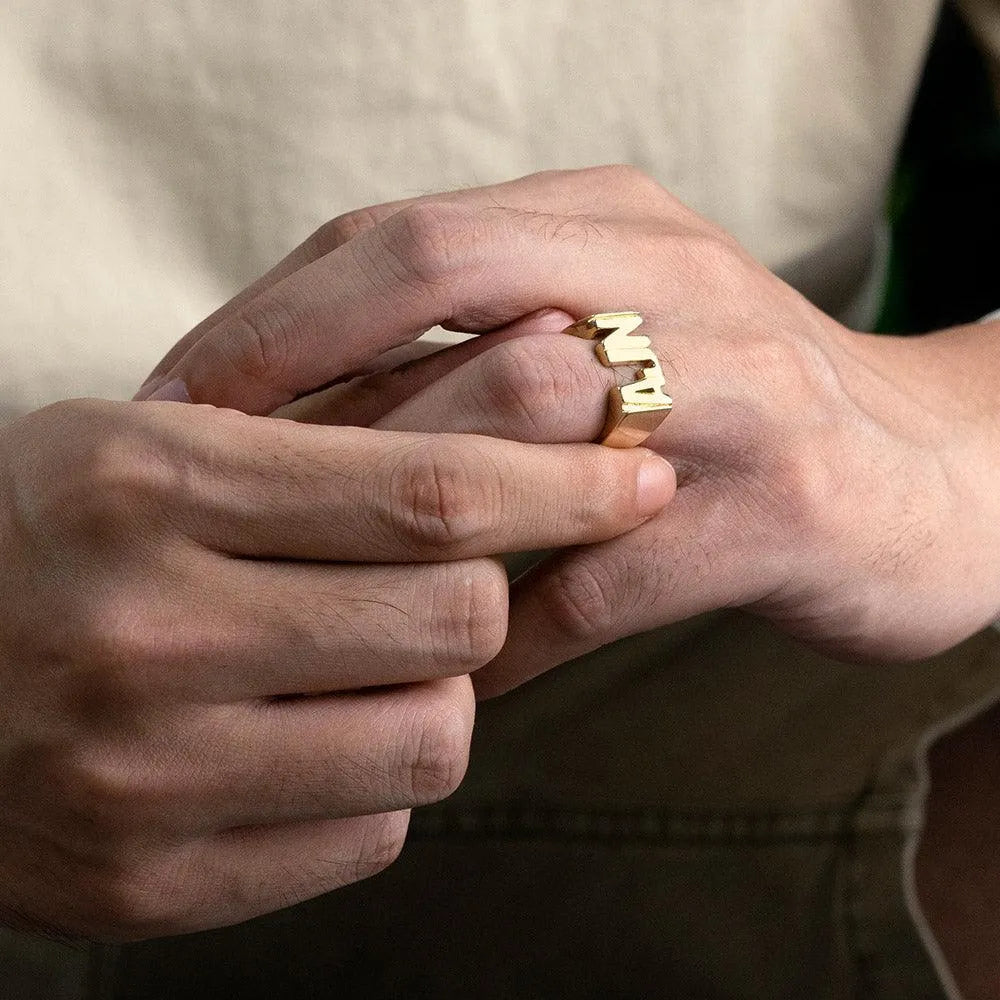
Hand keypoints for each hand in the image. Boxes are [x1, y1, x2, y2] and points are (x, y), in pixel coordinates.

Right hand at [0, 396, 670, 938]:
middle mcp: (141, 632)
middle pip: (455, 616)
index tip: (638, 471)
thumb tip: (537, 388)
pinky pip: (369, 835)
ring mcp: (142, 775)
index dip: (562, 479)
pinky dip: (378, 780)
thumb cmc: (55, 532)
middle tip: (464, 570)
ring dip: (441, 690)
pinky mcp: (152, 883)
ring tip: (375, 656)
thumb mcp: (163, 441)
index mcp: (145, 483)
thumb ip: (337, 426)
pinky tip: (319, 735)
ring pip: (432, 739)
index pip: (425, 488)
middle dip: (494, 588)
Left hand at [138, 165, 999, 696]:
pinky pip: (598, 585)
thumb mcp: (623, 324)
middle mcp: (671, 278)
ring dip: (390, 510)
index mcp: (614, 220)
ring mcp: (731, 390)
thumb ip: (491, 339)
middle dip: (293, 370)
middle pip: (444, 279)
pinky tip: (451, 680)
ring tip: (302, 575)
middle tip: (196, 467)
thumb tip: (312, 409)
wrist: (936, 472)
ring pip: (517, 427)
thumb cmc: (744, 405)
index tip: (181, 394)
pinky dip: (505, 638)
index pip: (405, 233)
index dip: (275, 311)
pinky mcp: (778, 513)